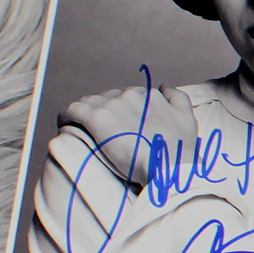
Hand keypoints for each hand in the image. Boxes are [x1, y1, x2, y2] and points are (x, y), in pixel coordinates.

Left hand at [56, 85, 197, 189]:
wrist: (170, 167)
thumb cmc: (179, 150)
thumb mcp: (187, 118)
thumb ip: (177, 97)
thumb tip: (164, 85)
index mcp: (150, 96)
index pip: (128, 97)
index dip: (121, 111)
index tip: (119, 124)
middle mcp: (131, 96)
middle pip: (108, 98)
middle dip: (104, 112)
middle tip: (103, 132)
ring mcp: (113, 106)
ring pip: (90, 102)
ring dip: (85, 114)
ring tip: (82, 129)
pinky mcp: (97, 119)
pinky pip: (73, 110)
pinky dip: (67, 117)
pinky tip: (66, 125)